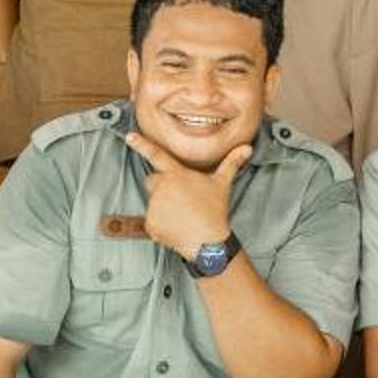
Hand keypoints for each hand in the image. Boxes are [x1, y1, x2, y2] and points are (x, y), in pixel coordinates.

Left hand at [124, 132, 249, 257]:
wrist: (207, 241)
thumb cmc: (214, 210)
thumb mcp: (222, 184)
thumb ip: (231, 163)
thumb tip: (247, 148)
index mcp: (177, 174)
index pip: (157, 155)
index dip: (142, 144)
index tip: (130, 136)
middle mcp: (162, 187)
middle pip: (153, 180)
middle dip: (162, 186)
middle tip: (181, 198)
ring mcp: (154, 206)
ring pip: (153, 201)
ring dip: (163, 206)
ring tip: (182, 215)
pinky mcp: (150, 223)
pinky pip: (152, 220)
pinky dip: (161, 224)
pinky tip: (176, 226)